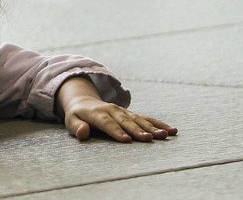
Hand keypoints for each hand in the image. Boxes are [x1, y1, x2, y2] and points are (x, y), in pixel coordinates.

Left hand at [58, 77, 176, 142]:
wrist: (85, 101)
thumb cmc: (77, 115)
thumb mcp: (71, 120)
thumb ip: (76, 127)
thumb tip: (82, 133)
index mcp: (97, 113)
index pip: (107, 123)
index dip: (116, 131)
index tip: (126, 140)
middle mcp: (112, 110)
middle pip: (126, 121)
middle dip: (137, 130)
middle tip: (148, 139)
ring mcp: (124, 112)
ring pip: (139, 119)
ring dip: (152, 127)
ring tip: (164, 135)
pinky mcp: (132, 114)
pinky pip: (147, 118)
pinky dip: (159, 124)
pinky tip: (171, 130)